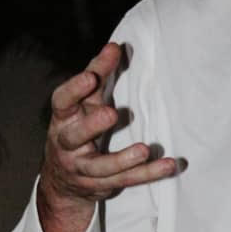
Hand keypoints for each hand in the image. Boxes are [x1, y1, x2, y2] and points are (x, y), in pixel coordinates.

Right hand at [38, 42, 180, 231]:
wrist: (63, 182)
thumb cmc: (78, 128)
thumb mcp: (84, 103)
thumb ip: (98, 75)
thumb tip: (115, 45)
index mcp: (63, 119)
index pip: (62, 102)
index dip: (74, 90)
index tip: (91, 77)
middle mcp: (67, 144)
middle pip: (74, 136)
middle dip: (91, 126)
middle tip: (110, 113)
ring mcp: (82, 169)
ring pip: (100, 167)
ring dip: (122, 159)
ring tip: (144, 149)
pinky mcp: (101, 186)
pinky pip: (126, 181)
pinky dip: (148, 174)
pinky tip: (168, 165)